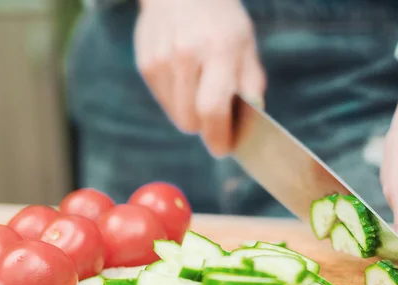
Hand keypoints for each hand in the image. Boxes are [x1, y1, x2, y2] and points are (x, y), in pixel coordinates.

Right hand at [134, 0, 265, 156]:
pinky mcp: (145, 63)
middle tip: (216, 118)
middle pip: (190, 119)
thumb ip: (251, 86)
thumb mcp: (246, 47)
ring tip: (200, 89)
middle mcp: (186, 55)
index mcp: (219, 51)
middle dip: (205, 127)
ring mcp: (161, 59)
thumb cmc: (222, 23)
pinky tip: (184, 76)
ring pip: (175, 114)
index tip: (223, 148)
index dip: (218, 136)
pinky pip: (163, 100)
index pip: (213, 109)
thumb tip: (249, 125)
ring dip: (190, 113)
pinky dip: (177, 99)